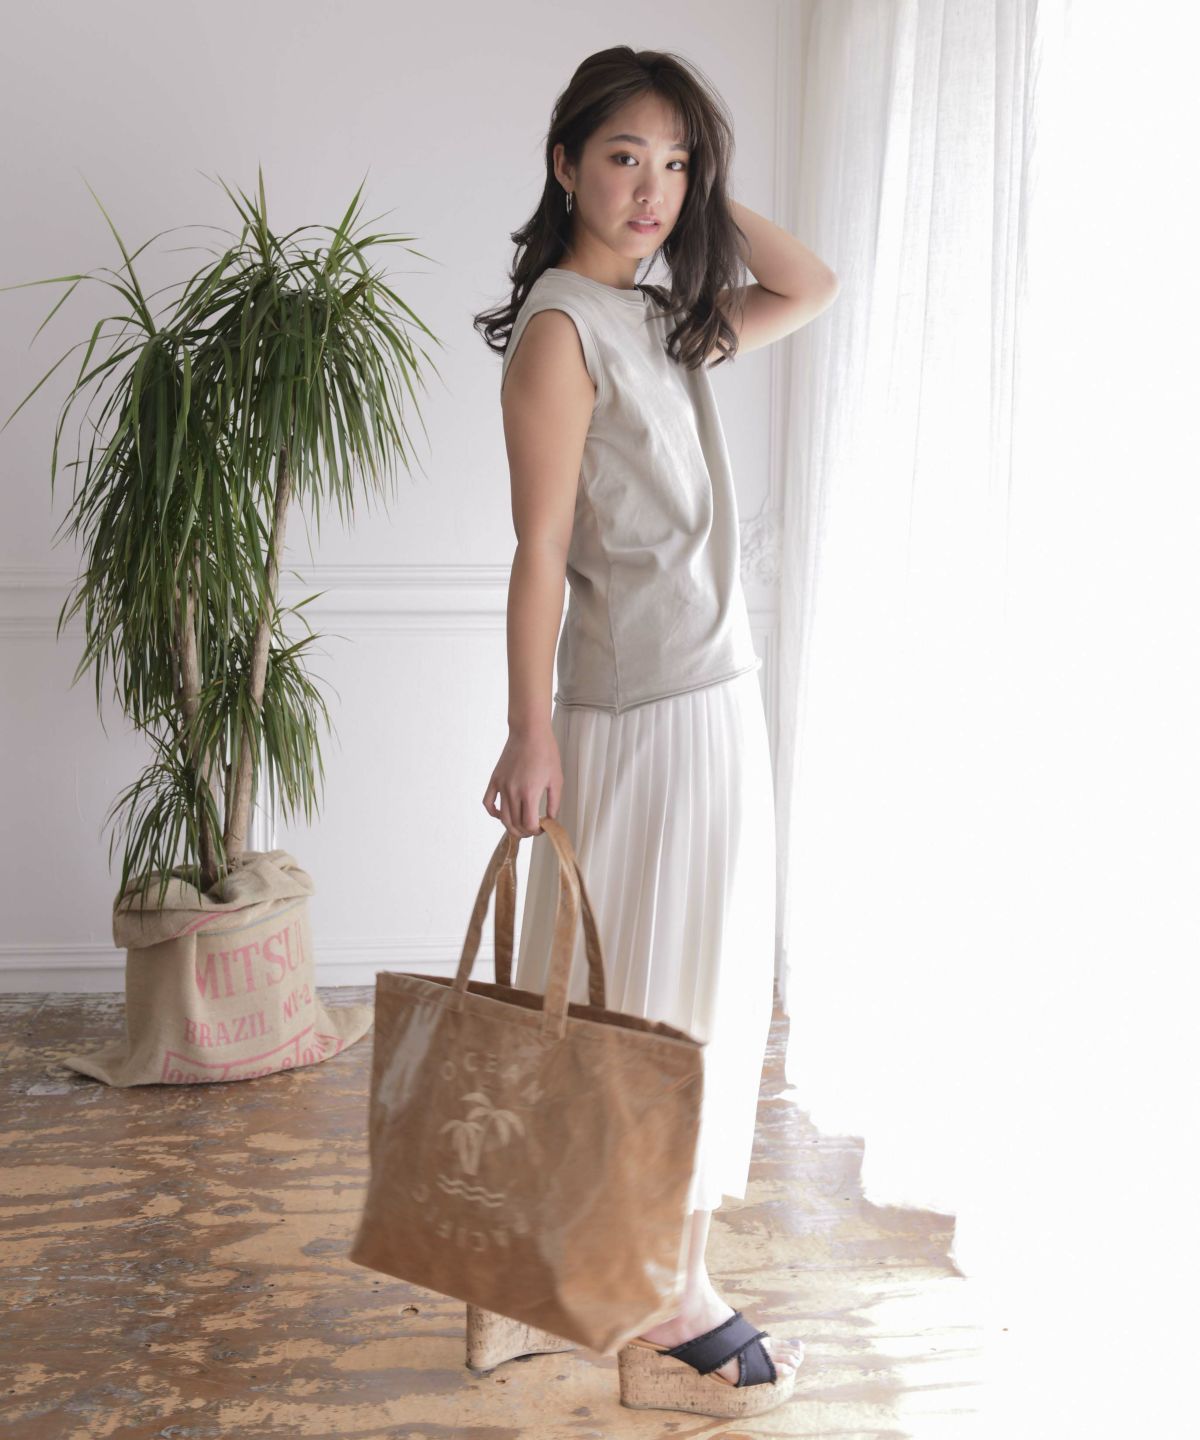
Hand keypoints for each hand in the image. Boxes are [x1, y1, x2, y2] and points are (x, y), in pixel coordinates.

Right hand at [483, 723, 562, 837]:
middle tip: (533, 829)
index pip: (529, 825)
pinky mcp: (495, 780)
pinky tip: (502, 815)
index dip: (537, 831)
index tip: (543, 828)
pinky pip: (488, 803)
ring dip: (511, 827)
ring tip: (521, 826)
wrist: (529, 732)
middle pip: (515, 824)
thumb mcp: (557, 780)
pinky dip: (493, 813)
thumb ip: (554, 803)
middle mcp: (513, 792)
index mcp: (530, 793)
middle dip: (526, 832)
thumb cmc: (546, 753)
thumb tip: (550, 820)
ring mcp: (502, 786)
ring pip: (502, 818)